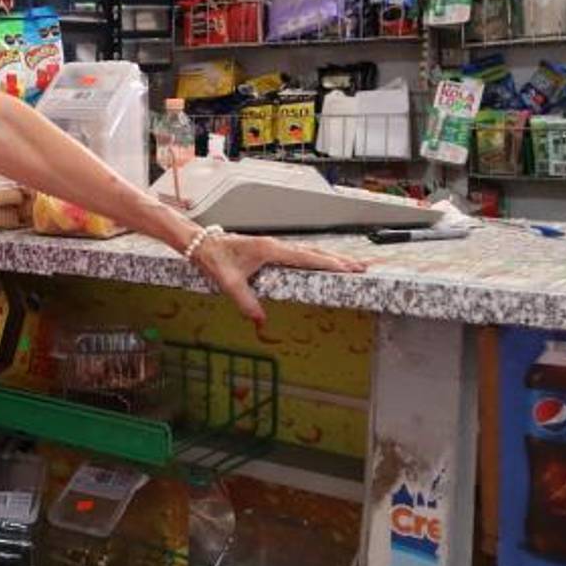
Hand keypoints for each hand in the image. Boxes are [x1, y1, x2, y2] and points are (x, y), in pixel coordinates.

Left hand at [184, 232, 365, 323]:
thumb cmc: (215, 258)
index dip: (328, 263)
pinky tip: (324, 263)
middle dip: (339, 260)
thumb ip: (245, 302)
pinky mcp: (272, 249)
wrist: (203, 245)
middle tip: (362, 267)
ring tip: (351, 265)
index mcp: (270, 249)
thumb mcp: (229, 283)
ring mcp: (275, 246)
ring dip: (330, 258)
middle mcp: (276, 245)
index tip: (347, 268)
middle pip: (314, 252)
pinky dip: (316, 257)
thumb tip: (260, 320)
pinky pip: (300, 253)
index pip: (306, 257)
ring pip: (309, 251)